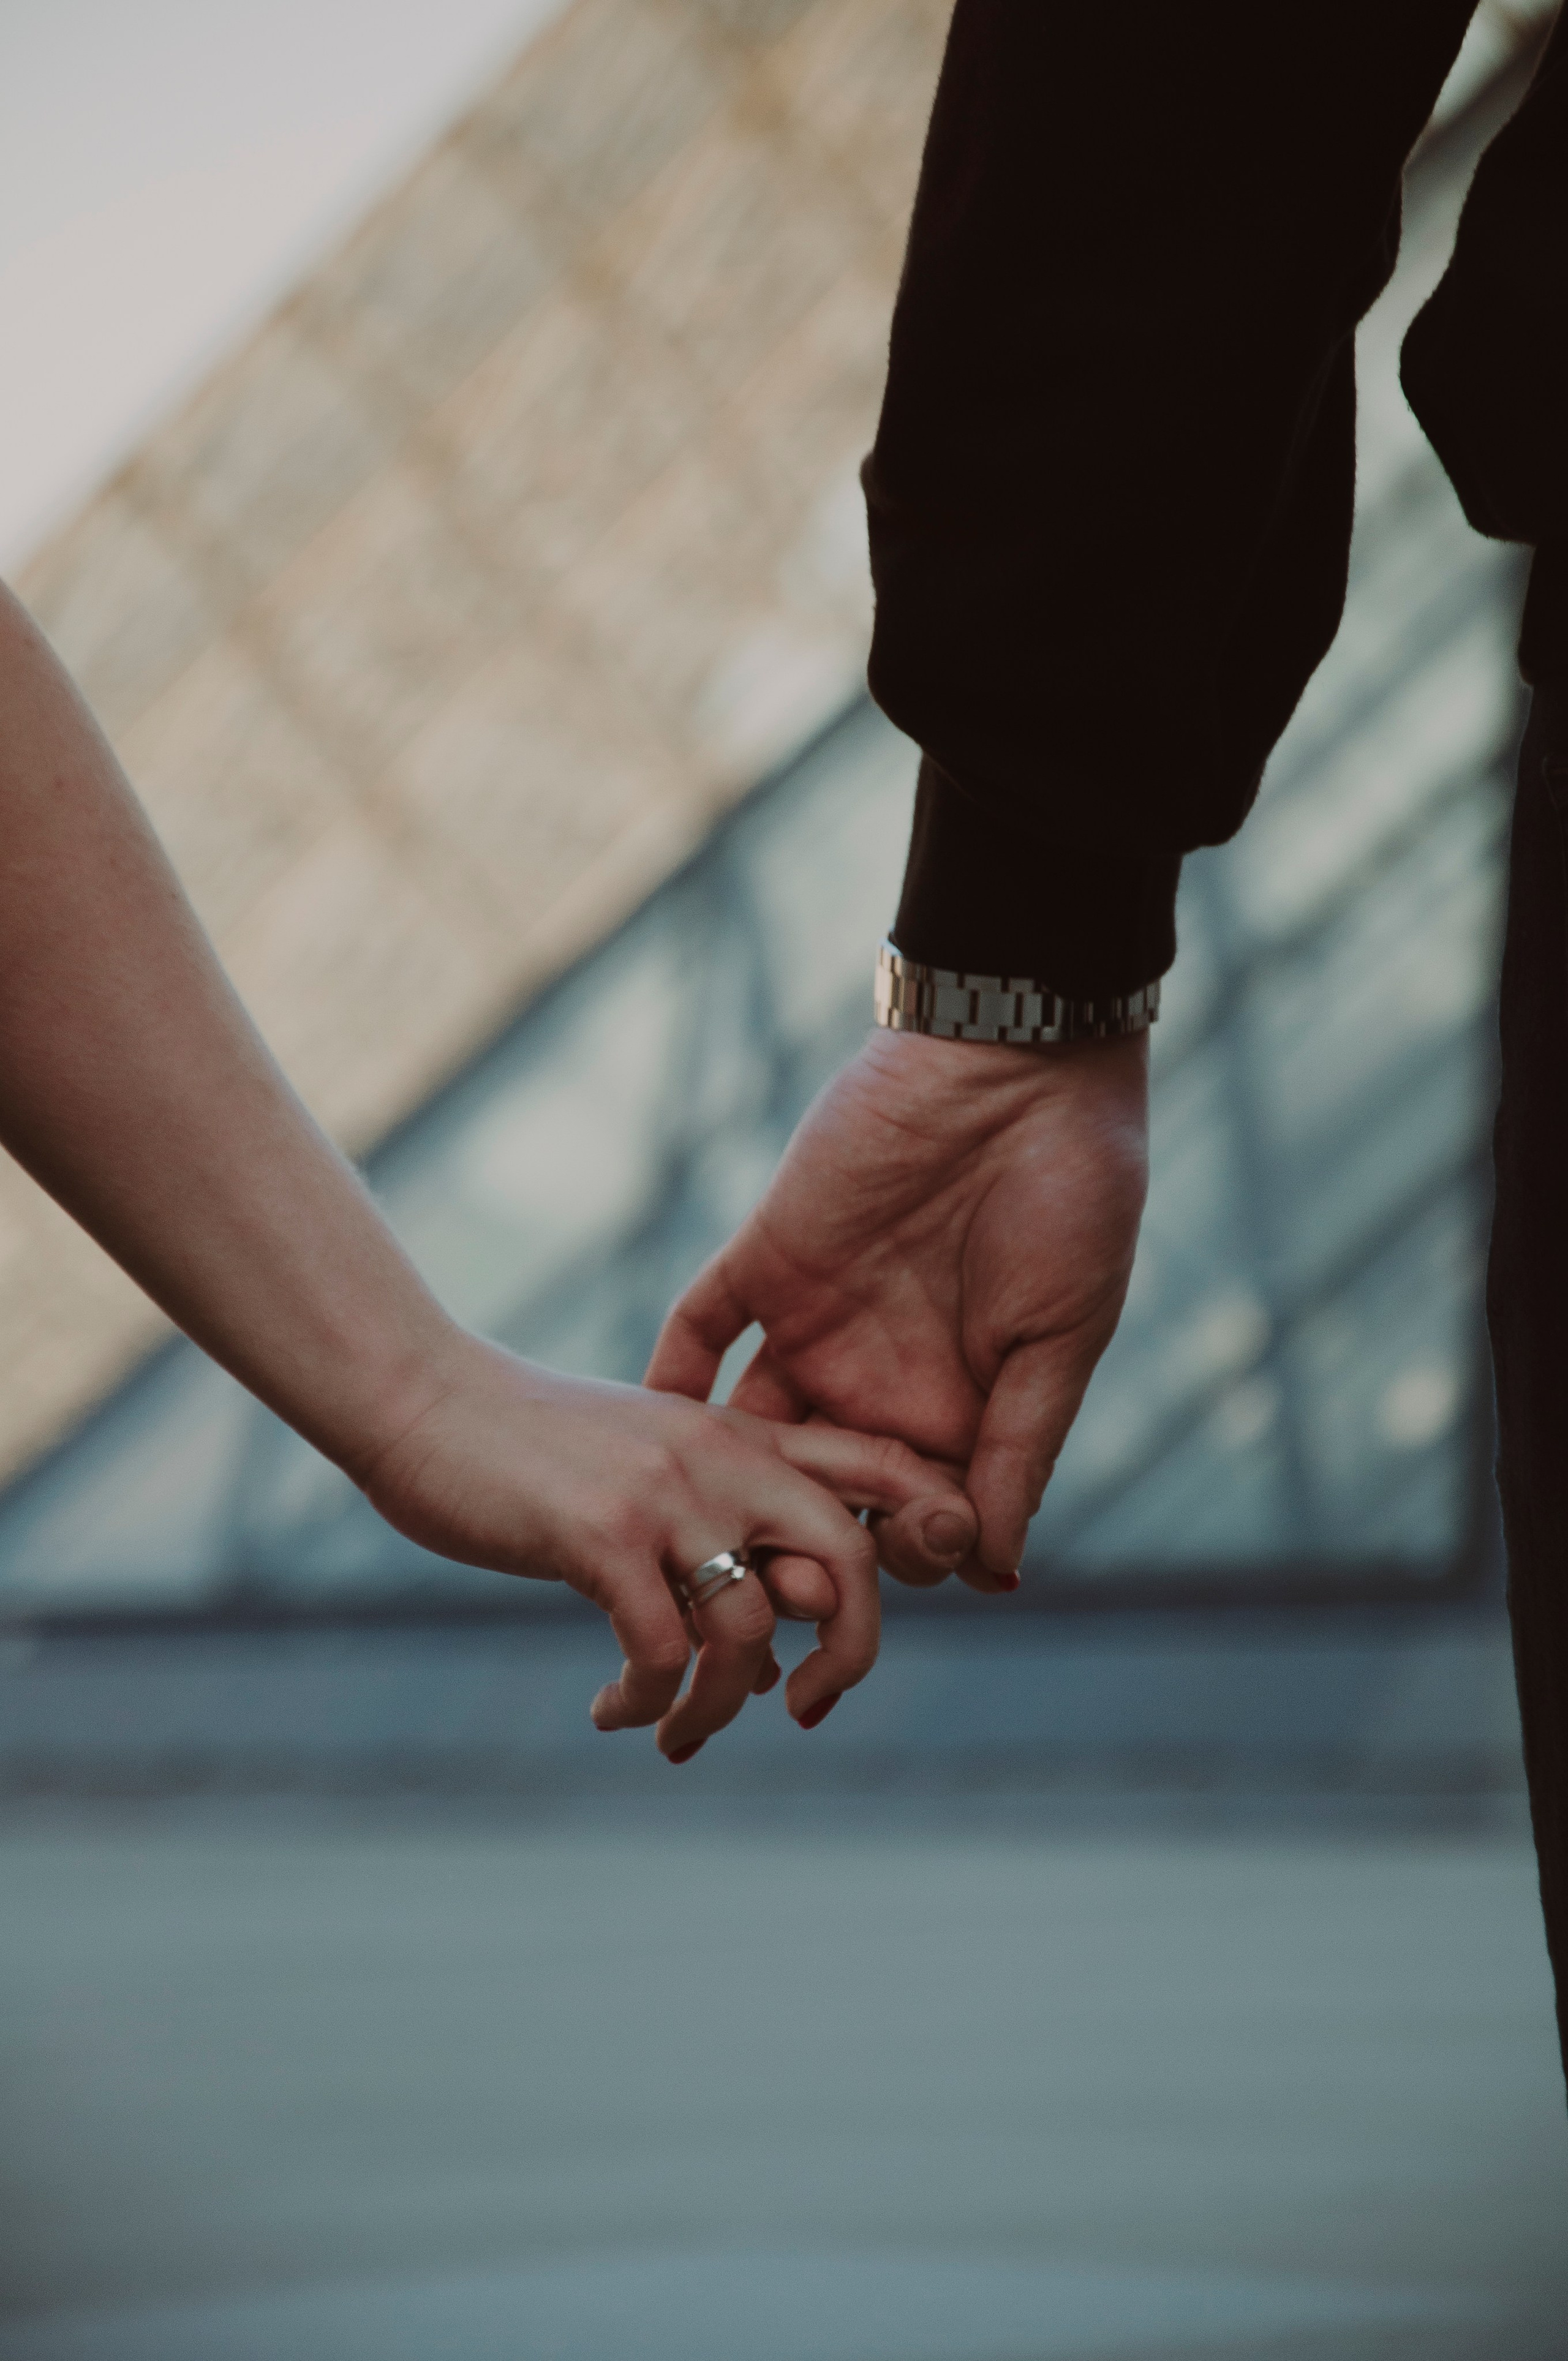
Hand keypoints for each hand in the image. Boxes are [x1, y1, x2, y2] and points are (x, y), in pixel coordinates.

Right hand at [353, 1330, 974, 1761]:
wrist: (423, 1398)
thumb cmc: (529, 1452)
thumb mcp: (646, 1477)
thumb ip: (714, 1548)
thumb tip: (767, 1668)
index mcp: (742, 1433)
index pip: (874, 1471)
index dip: (917, 1540)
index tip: (873, 1624)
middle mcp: (722, 1456)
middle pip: (848, 1561)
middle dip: (851, 1652)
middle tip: (808, 1711)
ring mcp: (666, 1494)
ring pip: (750, 1630)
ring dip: (719, 1707)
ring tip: (677, 1734)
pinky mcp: (603, 1533)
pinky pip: (660, 1652)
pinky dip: (645, 1703)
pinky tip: (609, 1711)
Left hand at [646, 1027, 1148, 1584]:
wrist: (1019, 1062)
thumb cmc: (1074, 1194)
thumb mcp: (1063, 1335)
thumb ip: (1021, 1448)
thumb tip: (992, 1568)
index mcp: (962, 1405)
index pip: (917, 1518)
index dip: (916, 1554)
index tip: (929, 1558)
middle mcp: (880, 1380)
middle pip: (823, 1496)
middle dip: (806, 1552)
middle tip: (795, 1587)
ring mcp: (816, 1323)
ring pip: (752, 1435)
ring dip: (727, 1490)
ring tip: (707, 1543)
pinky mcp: (766, 1260)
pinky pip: (699, 1330)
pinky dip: (668, 1380)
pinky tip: (650, 1437)